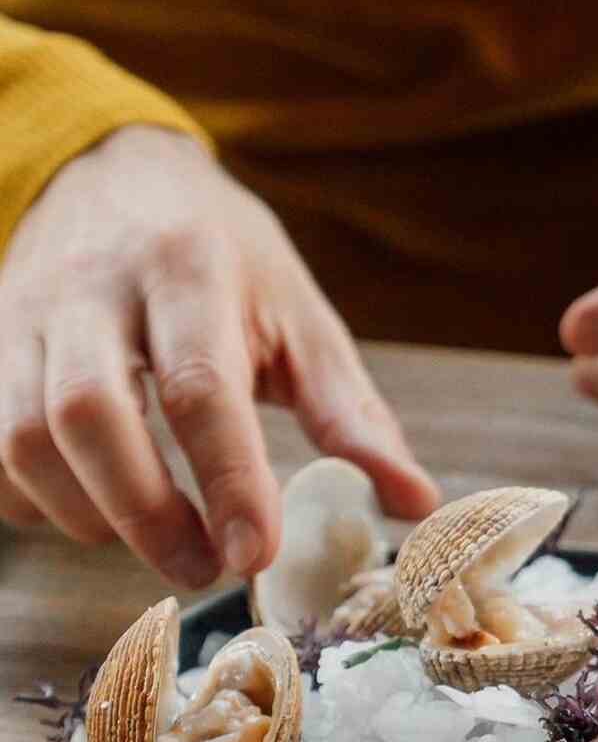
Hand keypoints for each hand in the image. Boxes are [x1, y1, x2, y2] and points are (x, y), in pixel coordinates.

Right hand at [0, 125, 438, 586]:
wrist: (115, 174)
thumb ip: (352, 415)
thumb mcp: (301, 318)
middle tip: (206, 567)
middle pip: (89, 414)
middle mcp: (92, 286)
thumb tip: (414, 502)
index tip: (257, 554)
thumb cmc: (226, 260)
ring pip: (24, 435)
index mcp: (189, 268)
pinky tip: (93, 513)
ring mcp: (24, 314)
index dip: (229, 479)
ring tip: (159, 543)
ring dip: (89, 515)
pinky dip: (32, 500)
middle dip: (147, 513)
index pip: (200, 385)